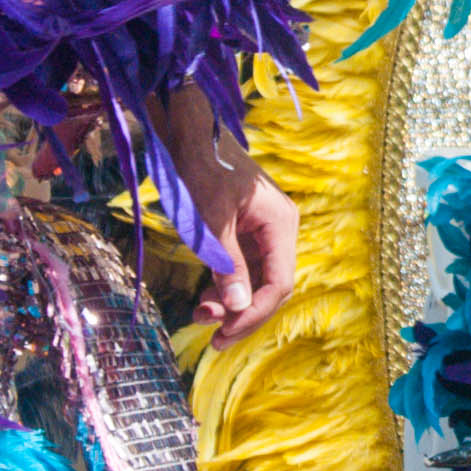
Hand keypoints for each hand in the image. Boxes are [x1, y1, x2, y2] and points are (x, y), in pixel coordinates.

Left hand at [152, 83, 299, 347]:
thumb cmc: (202, 168)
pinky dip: (224, 286)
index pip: (279, 283)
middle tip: (213, 337)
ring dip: (231, 303)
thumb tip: (237, 309)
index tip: (225, 333)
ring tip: (199, 317)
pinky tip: (203, 300)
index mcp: (280, 225)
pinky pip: (241, 269)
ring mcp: (262, 232)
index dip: (255, 314)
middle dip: (242, 313)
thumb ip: (228, 265)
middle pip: (271, 287)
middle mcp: (278, 231)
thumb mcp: (211, 221)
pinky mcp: (243, 232)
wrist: (189, 133)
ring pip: (255, 281)